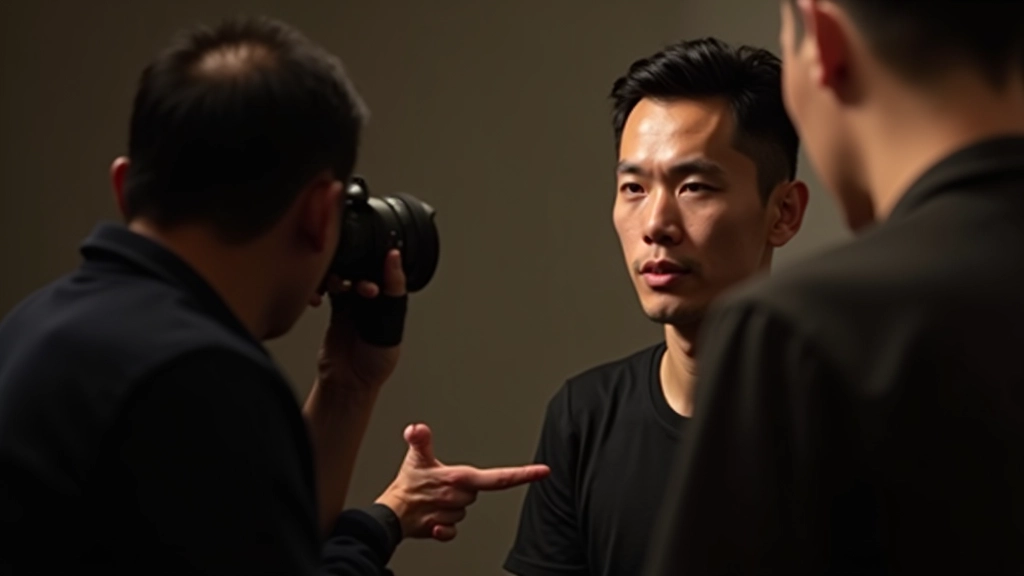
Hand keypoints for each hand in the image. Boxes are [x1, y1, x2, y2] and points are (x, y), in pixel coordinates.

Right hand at [310, 249, 404, 391]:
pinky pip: (327, 289)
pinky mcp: (335, 309)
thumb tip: (396, 260)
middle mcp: (373, 299)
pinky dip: (321, 288)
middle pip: (364, 269)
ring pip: (344, 275)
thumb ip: (393, 292)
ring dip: (339, 277)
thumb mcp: (391, 325)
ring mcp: (353, 303)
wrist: (348, 384)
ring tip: (339, 287)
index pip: (387, 270)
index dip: (381, 261)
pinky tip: (319, 297)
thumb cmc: (375, 363)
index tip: (377, 254)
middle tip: (358, 284)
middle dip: (359, 269)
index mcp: (392, 300)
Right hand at [375, 423, 550, 541]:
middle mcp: (459, 497)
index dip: (523, 474)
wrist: (388, 516)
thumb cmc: (405, 486)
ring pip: (464, 507)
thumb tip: (417, 428)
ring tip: (434, 497)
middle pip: (476, 491)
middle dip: (464, 486)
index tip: (542, 471)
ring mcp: (451, 514)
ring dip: (452, 503)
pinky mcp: (443, 529)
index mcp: (459, 479)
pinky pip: (452, 528)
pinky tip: (434, 518)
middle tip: (443, 482)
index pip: (499, 477)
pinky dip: (445, 525)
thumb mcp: (415, 457)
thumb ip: (420, 440)